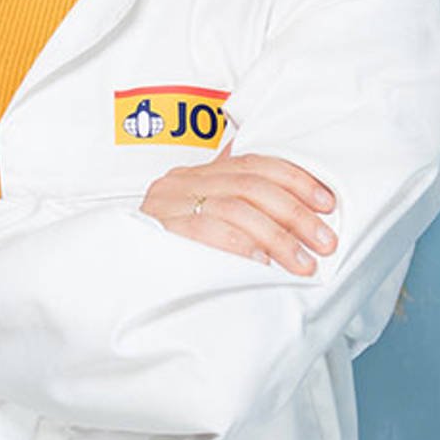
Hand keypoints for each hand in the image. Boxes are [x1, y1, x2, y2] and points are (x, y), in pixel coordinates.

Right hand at [140, 144, 337, 274]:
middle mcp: (180, 183)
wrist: (112, 276)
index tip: (327, 202)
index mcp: (196, 174)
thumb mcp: (200, 217)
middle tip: (324, 241)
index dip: (295, 179)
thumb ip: (233, 202)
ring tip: (303, 264)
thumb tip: (286, 195)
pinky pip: (206, 233)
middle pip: (251, 186)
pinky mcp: (159, 232)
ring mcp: (168, 206)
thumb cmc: (169, 249)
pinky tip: (261, 264)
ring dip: (277, 237)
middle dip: (295, 213)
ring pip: (236, 209)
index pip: (254, 163)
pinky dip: (239, 246)